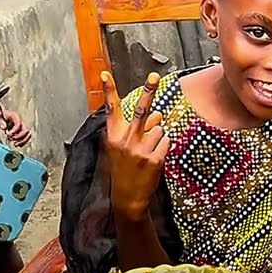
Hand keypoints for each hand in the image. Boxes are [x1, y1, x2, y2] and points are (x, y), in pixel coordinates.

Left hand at [0, 108, 30, 146]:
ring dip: (22, 141)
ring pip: (27, 135)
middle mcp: (20, 122)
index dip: (15, 130)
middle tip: (11, 139)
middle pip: (25, 130)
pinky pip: (25, 138)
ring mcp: (22, 127)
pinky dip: (22, 142)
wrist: (1, 116)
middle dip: (19, 137)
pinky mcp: (21, 132)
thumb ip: (0, 121)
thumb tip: (4, 127)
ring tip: (15, 144)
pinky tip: (17, 145)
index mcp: (15, 116)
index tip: (9, 134)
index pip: (19, 123)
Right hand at [103, 70, 168, 219]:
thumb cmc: (125, 171)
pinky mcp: (154, 158)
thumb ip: (138, 130)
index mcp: (114, 137)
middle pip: (141, 111)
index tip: (105, 74)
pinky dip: (164, 147)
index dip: (108, 91)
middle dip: (148, 91)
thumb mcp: (124, 149)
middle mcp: (125, 140)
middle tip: (154, 76)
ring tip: (149, 152)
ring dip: (158, 137)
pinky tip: (155, 158)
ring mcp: (140, 149)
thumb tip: (157, 114)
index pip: (111, 110)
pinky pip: (166, 141)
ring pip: (159, 129)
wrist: (127, 198)